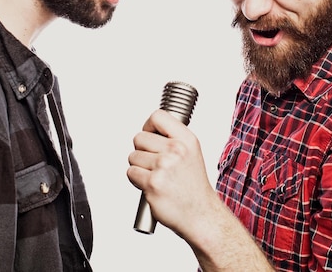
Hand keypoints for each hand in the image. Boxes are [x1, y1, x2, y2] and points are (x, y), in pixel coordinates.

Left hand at [127, 109, 218, 237]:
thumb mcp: (191, 153)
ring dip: (139, 167)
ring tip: (155, 176)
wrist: (200, 214)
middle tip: (154, 163)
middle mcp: (176, 150)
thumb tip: (149, 129)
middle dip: (141, 150)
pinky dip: (137, 180)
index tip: (150, 135)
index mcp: (187, 139)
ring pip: (133, 156)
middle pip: (139, 137)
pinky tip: (151, 185)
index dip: (148, 126)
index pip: (158, 116)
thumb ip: (172, 138)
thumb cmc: (193, 187)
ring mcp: (164, 166)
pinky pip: (131, 173)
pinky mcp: (153, 183)